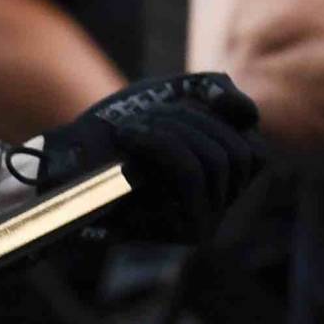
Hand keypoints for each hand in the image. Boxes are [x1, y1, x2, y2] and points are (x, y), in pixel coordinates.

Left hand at [30, 74, 262, 243]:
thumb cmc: (120, 128)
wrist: (69, 160)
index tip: (180, 103)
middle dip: (191, 119)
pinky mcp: (185, 232)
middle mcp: (222, 204)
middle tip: (145, 115)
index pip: (255, 150)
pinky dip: (161, 145)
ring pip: (218, 162)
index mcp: (225, 177)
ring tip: (132, 128)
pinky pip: (192, 177)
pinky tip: (129, 138)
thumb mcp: (172, 96)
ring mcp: (208, 221)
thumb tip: (251, 114)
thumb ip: (216, 92)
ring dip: (172, 130)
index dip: (225, 117)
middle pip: (238, 153)